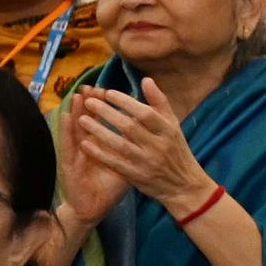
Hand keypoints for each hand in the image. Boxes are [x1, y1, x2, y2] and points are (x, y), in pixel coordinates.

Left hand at [68, 80, 208, 218]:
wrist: (184, 185)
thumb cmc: (175, 149)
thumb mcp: (173, 125)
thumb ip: (159, 102)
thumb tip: (146, 79)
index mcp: (168, 131)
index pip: (146, 113)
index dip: (126, 102)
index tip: (107, 93)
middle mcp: (158, 146)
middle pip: (130, 127)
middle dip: (108, 113)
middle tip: (89, 102)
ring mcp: (146, 162)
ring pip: (120, 145)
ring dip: (99, 131)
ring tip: (82, 119)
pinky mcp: (136, 176)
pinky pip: (114, 163)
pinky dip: (99, 153)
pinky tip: (84, 143)